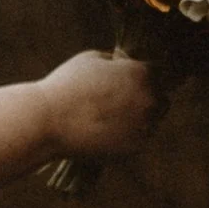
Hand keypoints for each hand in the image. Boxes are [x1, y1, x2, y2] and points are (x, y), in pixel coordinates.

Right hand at [45, 49, 160, 165]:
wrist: (48, 121)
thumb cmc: (66, 86)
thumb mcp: (92, 59)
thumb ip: (116, 62)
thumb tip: (124, 65)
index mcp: (141, 73)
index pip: (157, 74)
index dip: (142, 78)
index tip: (130, 83)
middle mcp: (149, 99)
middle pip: (160, 99)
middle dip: (145, 100)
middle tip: (123, 105)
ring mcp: (144, 125)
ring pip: (151, 122)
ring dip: (138, 120)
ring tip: (112, 121)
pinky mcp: (135, 148)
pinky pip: (138, 140)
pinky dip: (127, 138)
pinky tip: (108, 134)